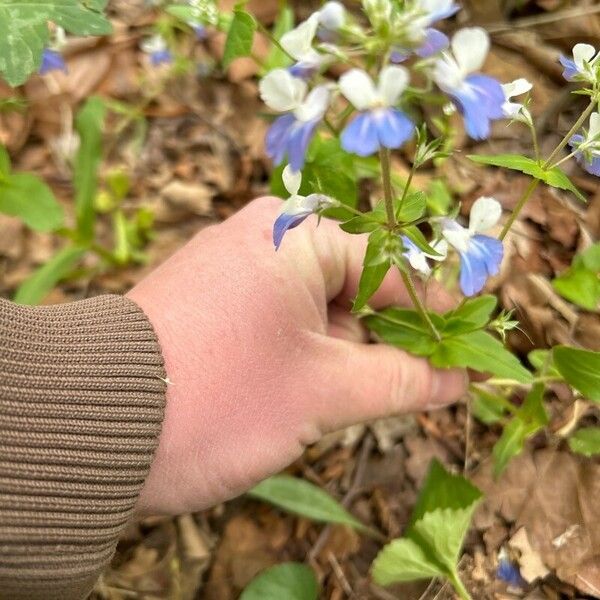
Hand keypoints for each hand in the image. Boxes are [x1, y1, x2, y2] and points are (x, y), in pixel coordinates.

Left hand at [128, 197, 466, 515]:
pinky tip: (299, 389)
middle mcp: (263, 235)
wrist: (93, 424)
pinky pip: (278, 316)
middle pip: (353, 283)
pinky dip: (302, 350)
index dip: (433, 308)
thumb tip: (455, 380)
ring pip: (314, 305)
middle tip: (411, 382)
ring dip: (339, 350)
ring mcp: (231, 265)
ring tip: (342, 397)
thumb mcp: (324, 391)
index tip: (468, 342)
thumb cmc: (219, 395)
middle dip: (382, 336)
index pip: (391, 266)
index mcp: (297, 234)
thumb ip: (400, 380)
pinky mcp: (209, 298)